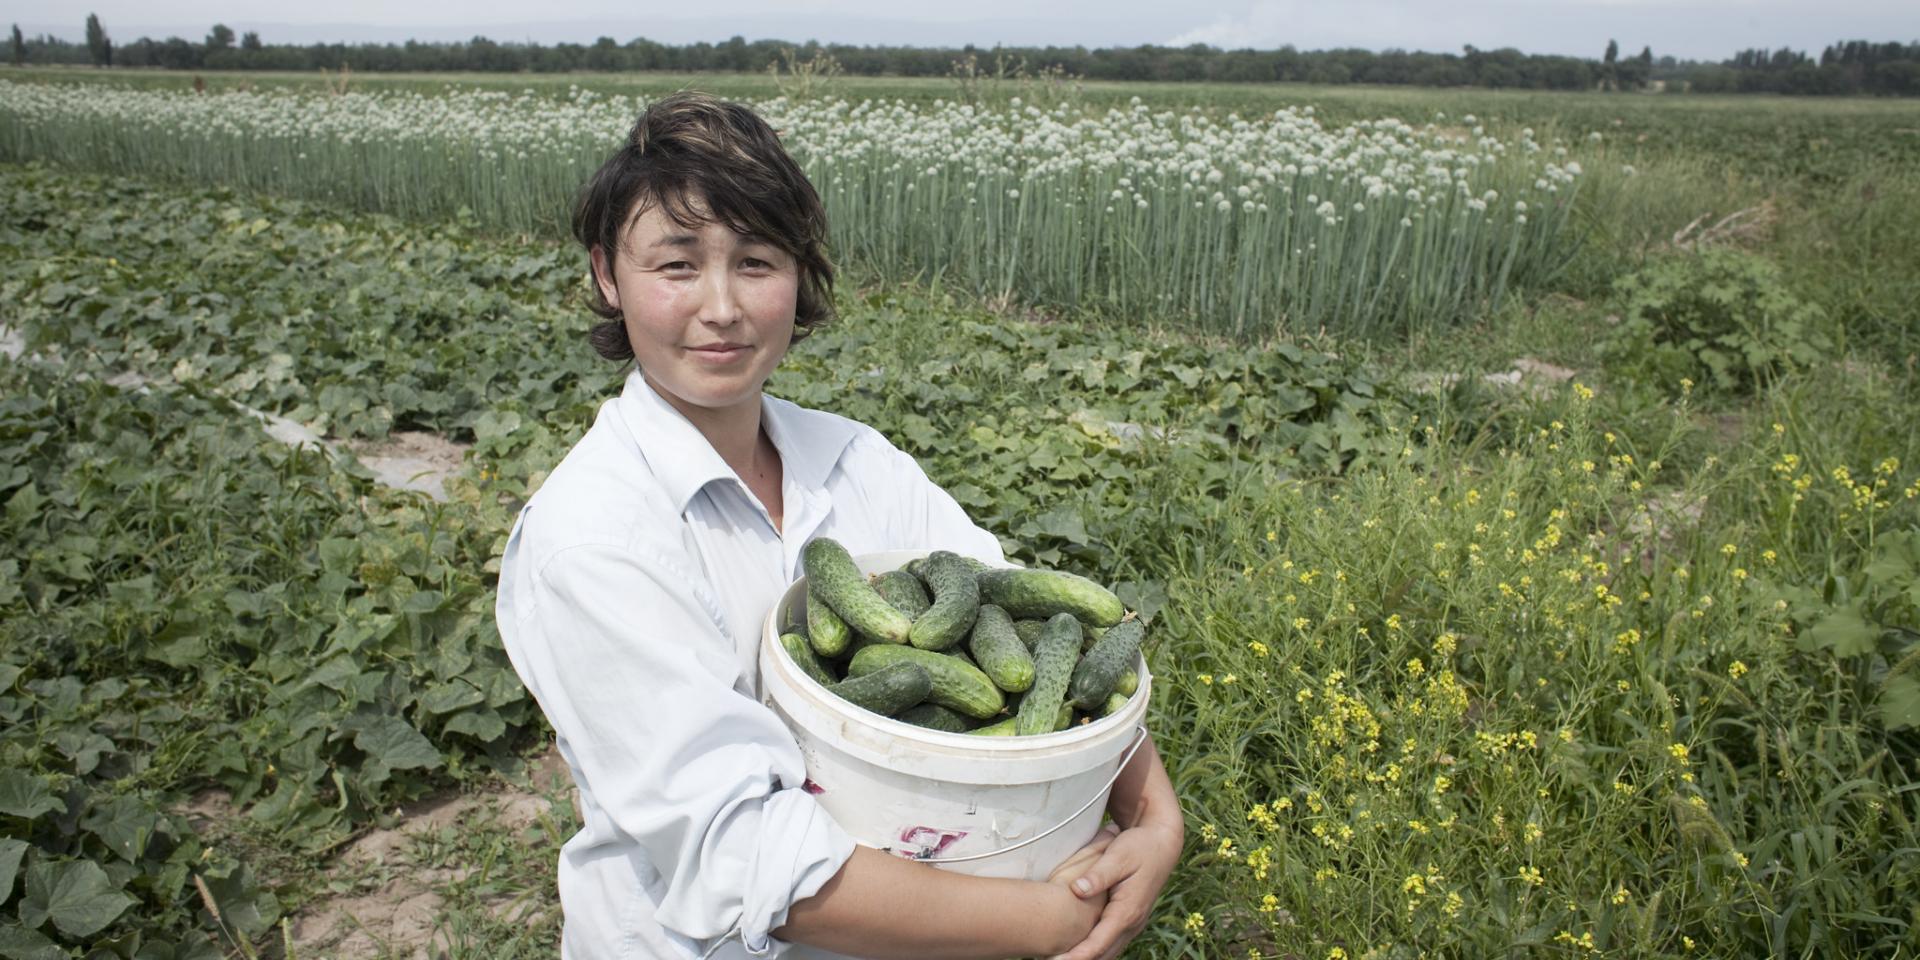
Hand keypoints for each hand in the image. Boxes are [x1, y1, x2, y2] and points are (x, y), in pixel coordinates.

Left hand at [1049, 821, 1182, 959]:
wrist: (1162, 844)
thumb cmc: (1138, 847)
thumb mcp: (1118, 855)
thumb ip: (1098, 874)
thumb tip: (1076, 890)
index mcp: (1128, 910)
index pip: (1099, 942)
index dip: (1078, 955)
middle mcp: (1132, 923)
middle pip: (1103, 954)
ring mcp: (1132, 924)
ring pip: (1108, 951)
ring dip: (1087, 958)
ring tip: (1059, 959)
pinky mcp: (1129, 920)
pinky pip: (1111, 943)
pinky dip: (1095, 950)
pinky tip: (1076, 950)